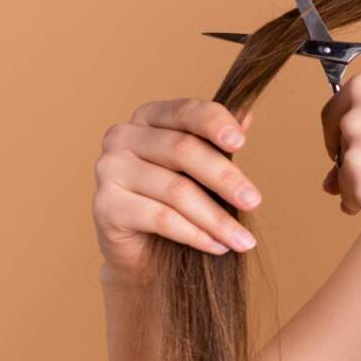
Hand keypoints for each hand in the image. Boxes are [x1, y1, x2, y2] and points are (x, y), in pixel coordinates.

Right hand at [92, 99, 260, 285]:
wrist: (144, 248)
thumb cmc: (178, 197)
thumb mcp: (203, 167)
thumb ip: (220, 141)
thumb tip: (247, 116)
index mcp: (149, 116)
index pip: (186, 111)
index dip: (215, 124)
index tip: (241, 143)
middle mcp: (123, 136)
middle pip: (183, 150)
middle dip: (225, 179)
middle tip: (254, 203)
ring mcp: (109, 169)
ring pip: (176, 190)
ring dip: (216, 218)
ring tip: (244, 239)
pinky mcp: (105, 206)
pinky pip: (161, 218)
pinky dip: (196, 234)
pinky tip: (218, 246)